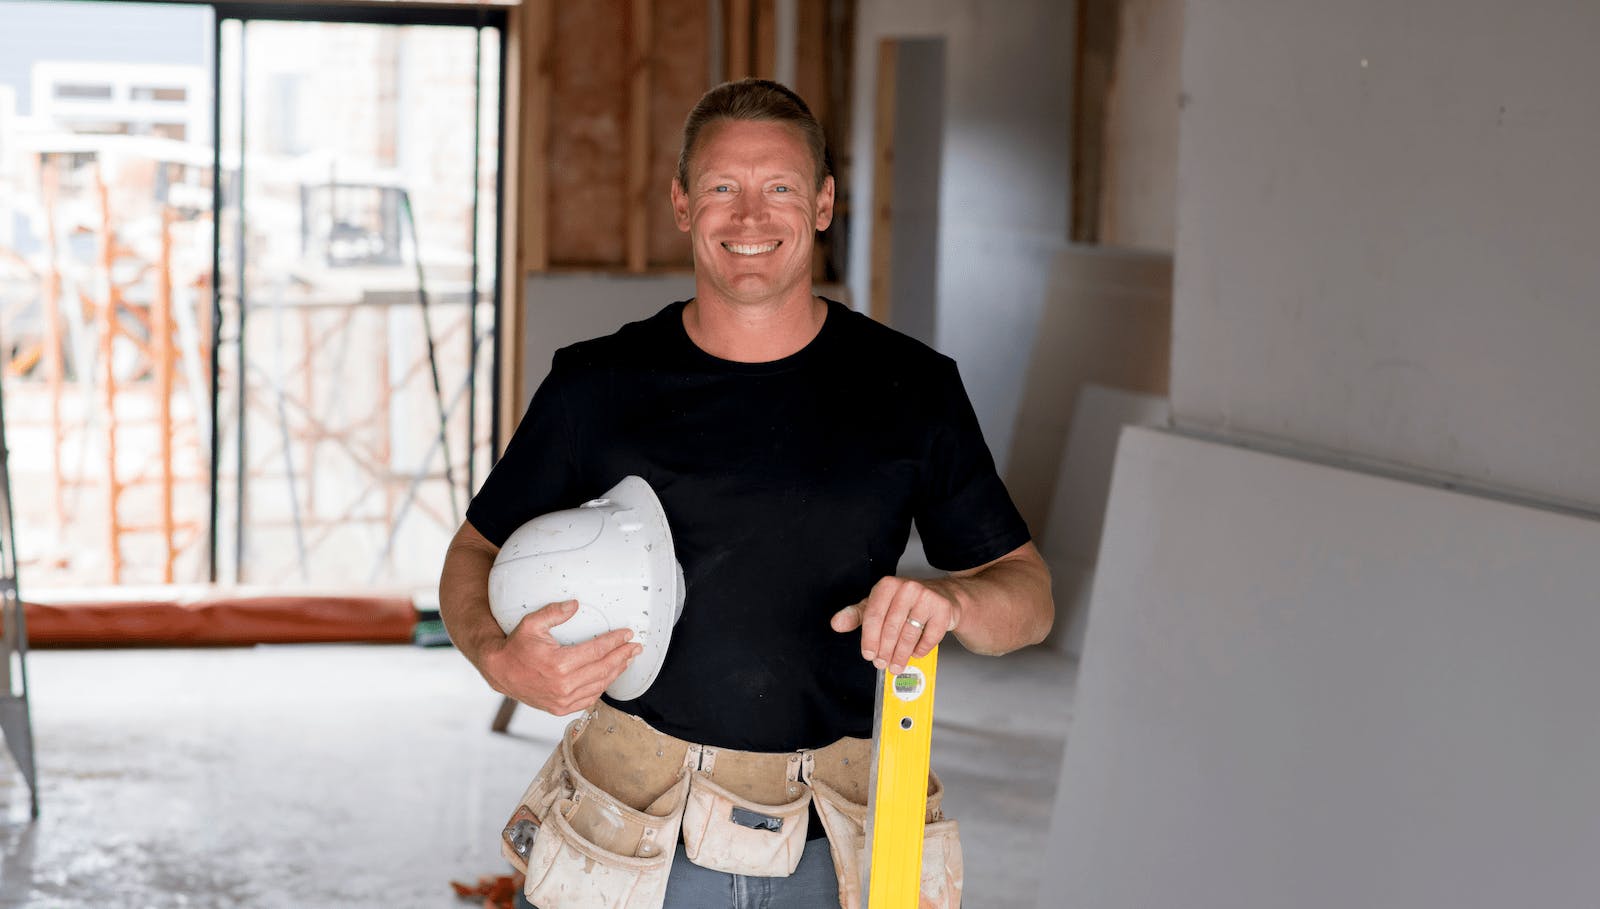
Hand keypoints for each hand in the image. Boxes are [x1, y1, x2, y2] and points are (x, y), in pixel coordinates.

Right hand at [479, 599, 641, 715]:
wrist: (500, 672)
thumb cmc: (516, 647)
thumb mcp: (531, 624)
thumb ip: (554, 613)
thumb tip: (575, 604)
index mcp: (559, 664)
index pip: (597, 650)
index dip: (615, 641)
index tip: (627, 634)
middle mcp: (563, 685)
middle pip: (603, 669)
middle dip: (623, 656)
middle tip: (635, 647)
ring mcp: (562, 700)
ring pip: (599, 685)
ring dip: (616, 671)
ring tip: (626, 659)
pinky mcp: (560, 709)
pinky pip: (588, 699)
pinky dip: (601, 687)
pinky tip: (608, 676)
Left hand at [829, 577, 962, 674]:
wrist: (943, 596)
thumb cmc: (906, 603)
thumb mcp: (878, 605)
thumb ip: (857, 614)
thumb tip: (837, 623)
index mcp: (887, 585)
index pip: (873, 615)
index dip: (869, 639)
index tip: (868, 655)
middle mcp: (907, 587)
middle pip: (891, 627)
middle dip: (885, 651)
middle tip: (882, 664)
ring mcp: (927, 597)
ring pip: (909, 634)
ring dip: (901, 655)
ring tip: (896, 666)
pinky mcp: (942, 609)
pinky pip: (929, 637)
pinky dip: (920, 650)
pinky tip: (915, 653)